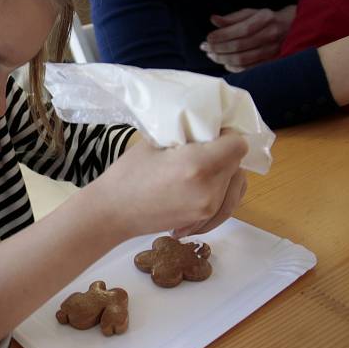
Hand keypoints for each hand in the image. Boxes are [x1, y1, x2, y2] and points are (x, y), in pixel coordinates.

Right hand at [90, 130, 248, 240]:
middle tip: (205, 148)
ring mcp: (207, 208)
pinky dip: (223, 195)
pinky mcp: (202, 220)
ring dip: (227, 174)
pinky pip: (226, 205)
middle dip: (226, 153)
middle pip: (237, 164)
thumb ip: (186, 134)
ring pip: (236, 186)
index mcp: (198, 165)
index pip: (238, 145)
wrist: (111, 212)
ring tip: (209, 166)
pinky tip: (208, 187)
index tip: (212, 132)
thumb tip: (207, 127)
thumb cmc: (127, 174)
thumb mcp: (155, 143)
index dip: (228, 135)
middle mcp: (209, 189)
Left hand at [202, 6, 295, 71]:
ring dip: (223, 59)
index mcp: (265, 18)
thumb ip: (231, 18)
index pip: (241, 29)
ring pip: (243, 59)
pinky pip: (248, 69)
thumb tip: (213, 19)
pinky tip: (224, 63)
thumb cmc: (265, 19)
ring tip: (211, 55)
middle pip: (240, 46)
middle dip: (218, 48)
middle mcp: (271, 34)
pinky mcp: (271, 62)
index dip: (222, 35)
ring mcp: (272, 50)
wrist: (290, 28)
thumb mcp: (250, 13)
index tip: (208, 38)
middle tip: (205, 48)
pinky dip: (233, 68)